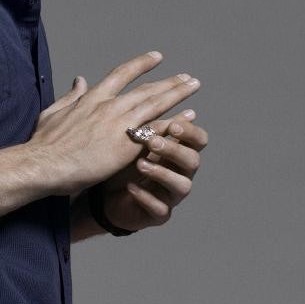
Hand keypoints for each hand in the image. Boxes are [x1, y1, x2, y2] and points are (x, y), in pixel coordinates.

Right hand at [29, 51, 200, 195]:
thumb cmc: (43, 144)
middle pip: (147, 89)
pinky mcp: (127, 146)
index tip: (157, 57)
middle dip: (169, 81)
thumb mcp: (54, 112)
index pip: (122, 74)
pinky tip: (188, 119)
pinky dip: (174, 123)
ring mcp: (120, 125)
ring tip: (193, 87)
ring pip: (156, 104)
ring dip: (178, 94)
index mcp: (92, 98)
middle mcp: (110, 106)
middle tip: (186, 77)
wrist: (44, 163)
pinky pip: (157, 131)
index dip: (141, 64)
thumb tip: (79, 80)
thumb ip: (70, 96)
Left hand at [83, 84, 207, 233]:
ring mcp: (171, 195)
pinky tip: (131, 187)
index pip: (198, 139)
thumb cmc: (125, 162)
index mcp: (179, 151)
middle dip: (175, 149)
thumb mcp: (135, 138)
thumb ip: (151, 119)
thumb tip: (165, 89)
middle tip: (153, 141)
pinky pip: (159, 209)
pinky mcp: (158, 215)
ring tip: (140, 163)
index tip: (174, 123)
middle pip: (193, 160)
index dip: (190, 131)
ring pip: (182, 186)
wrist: (106, 196)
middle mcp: (181, 172)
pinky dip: (146, 197)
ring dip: (162, 173)